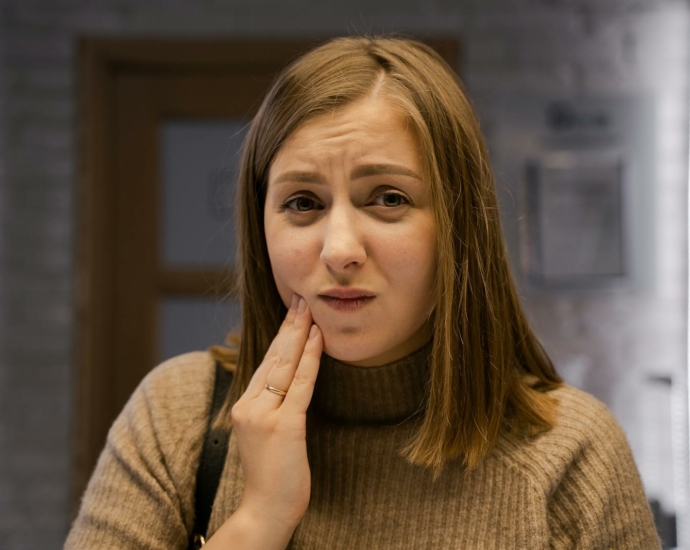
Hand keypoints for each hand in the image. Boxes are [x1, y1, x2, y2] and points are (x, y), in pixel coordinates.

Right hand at [231, 294, 322, 528]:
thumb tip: (287, 380)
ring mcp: (264, 415)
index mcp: (243, 405)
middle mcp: (248, 405)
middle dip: (289, 325)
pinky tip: (318, 339)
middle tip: (301, 297)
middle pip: (273, 357)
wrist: (265, 509)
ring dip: (299, 334)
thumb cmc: (272, 474)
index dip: (281, 335)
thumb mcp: (264, 433)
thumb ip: (271, 406)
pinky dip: (311, 359)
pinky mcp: (284, 426)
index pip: (265, 362)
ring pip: (285, 365)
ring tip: (309, 309)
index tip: (292, 312)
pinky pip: (300, 385)